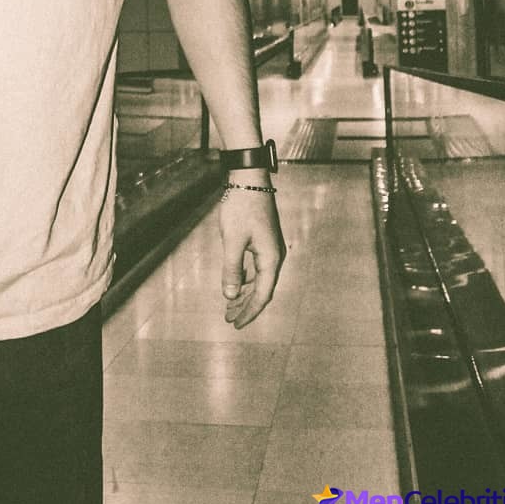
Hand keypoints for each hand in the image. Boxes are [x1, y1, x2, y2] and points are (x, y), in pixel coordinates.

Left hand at [218, 187, 285, 327]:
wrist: (249, 179)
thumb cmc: (241, 208)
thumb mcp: (233, 240)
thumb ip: (232, 270)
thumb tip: (230, 297)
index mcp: (271, 259)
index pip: (262, 295)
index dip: (249, 312)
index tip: (236, 325)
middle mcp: (274, 256)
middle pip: (262, 289)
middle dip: (246, 306)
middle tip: (229, 319)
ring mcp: (270, 247)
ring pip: (259, 279)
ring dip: (245, 292)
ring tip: (229, 305)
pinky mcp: (263, 239)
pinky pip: (256, 267)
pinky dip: (245, 277)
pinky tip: (235, 281)